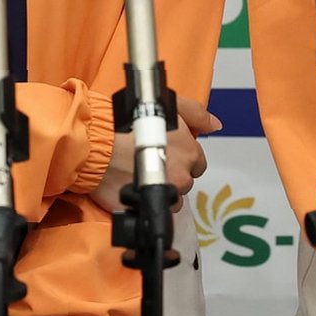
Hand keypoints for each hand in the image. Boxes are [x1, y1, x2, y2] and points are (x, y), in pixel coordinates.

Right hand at [90, 96, 220, 213]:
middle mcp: (184, 176)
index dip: (181, 158)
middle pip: (184, 180)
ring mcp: (168, 194)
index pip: (197, 163)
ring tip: (140, 176)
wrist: (99, 147)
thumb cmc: (130, 124)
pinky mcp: (151, 208)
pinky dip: (148, 200)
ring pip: (171, 196)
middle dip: (172, 174)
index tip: (166, 153)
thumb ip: (196, 114)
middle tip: (150, 162)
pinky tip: (135, 188)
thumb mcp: (168, 107)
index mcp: (191, 153)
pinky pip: (156, 208)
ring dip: (161, 189)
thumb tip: (216, 125)